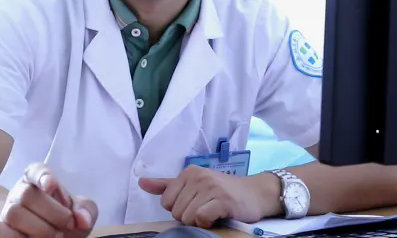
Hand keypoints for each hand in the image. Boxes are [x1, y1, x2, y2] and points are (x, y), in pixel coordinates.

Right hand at [0, 162, 97, 237]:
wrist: (51, 236)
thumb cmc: (65, 220)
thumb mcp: (80, 212)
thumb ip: (86, 210)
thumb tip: (83, 219)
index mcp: (39, 180)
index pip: (35, 170)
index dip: (42, 176)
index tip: (51, 185)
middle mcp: (20, 192)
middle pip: (27, 195)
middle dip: (52, 213)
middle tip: (68, 225)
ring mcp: (8, 212)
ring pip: (14, 214)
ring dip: (38, 229)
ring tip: (55, 236)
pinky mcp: (0, 230)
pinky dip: (14, 237)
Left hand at [139, 165, 278, 227]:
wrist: (256, 193)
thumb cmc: (223, 190)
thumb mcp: (194, 184)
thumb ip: (167, 185)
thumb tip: (141, 182)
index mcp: (188, 172)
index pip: (166, 202)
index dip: (179, 209)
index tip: (195, 204)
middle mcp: (198, 177)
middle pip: (176, 212)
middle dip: (189, 217)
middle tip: (206, 208)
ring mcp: (211, 187)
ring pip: (187, 217)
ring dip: (199, 221)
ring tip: (212, 212)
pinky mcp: (222, 200)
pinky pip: (201, 218)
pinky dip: (208, 223)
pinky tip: (217, 217)